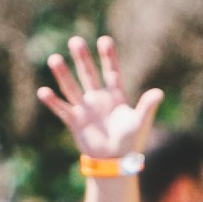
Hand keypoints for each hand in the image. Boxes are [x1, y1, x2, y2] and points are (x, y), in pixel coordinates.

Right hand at [36, 33, 162, 166]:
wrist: (116, 161)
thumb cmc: (131, 141)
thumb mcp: (141, 121)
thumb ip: (147, 106)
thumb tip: (159, 92)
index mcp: (115, 96)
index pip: (111, 72)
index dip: (108, 57)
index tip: (104, 40)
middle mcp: (98, 98)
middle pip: (89, 74)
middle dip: (82, 58)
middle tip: (75, 41)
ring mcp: (85, 109)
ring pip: (72, 87)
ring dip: (63, 74)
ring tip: (54, 59)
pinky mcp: (75, 122)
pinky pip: (62, 109)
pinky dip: (53, 101)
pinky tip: (43, 91)